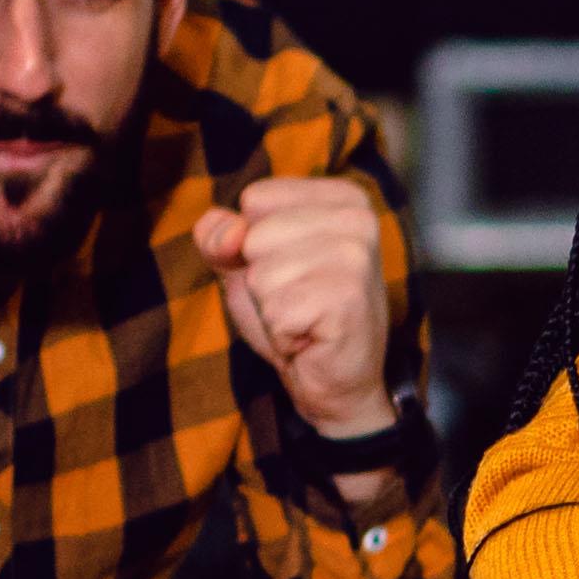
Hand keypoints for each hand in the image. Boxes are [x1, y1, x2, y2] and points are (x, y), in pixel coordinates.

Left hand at [199, 170, 394, 441]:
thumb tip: (229, 234)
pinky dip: (281, 333)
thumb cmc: (295, 315)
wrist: (334, 381)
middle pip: (255, 234)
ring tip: (304, 319)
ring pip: (262, 274)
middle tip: (299, 300)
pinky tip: (309, 338)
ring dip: (271, 308)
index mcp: (342, 197)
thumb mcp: (246, 263)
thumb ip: (220, 234)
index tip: (291, 270)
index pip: (256, 198)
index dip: (254, 242)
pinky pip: (275, 309)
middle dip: (261, 277)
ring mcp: (357, 257)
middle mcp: (358, 218)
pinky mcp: (348, 299)